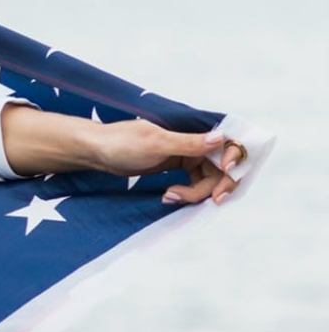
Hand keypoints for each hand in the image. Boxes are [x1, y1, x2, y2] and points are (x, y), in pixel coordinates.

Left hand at [93, 121, 245, 206]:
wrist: (97, 152)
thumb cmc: (122, 142)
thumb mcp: (156, 143)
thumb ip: (188, 143)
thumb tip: (221, 138)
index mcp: (192, 131)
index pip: (227, 144)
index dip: (234, 159)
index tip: (225, 172)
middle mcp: (193, 142)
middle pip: (221, 167)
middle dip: (216, 185)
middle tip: (211, 201)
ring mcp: (186, 156)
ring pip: (208, 179)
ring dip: (196, 193)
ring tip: (169, 196)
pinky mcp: (176, 168)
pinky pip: (194, 183)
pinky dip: (187, 193)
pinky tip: (168, 197)